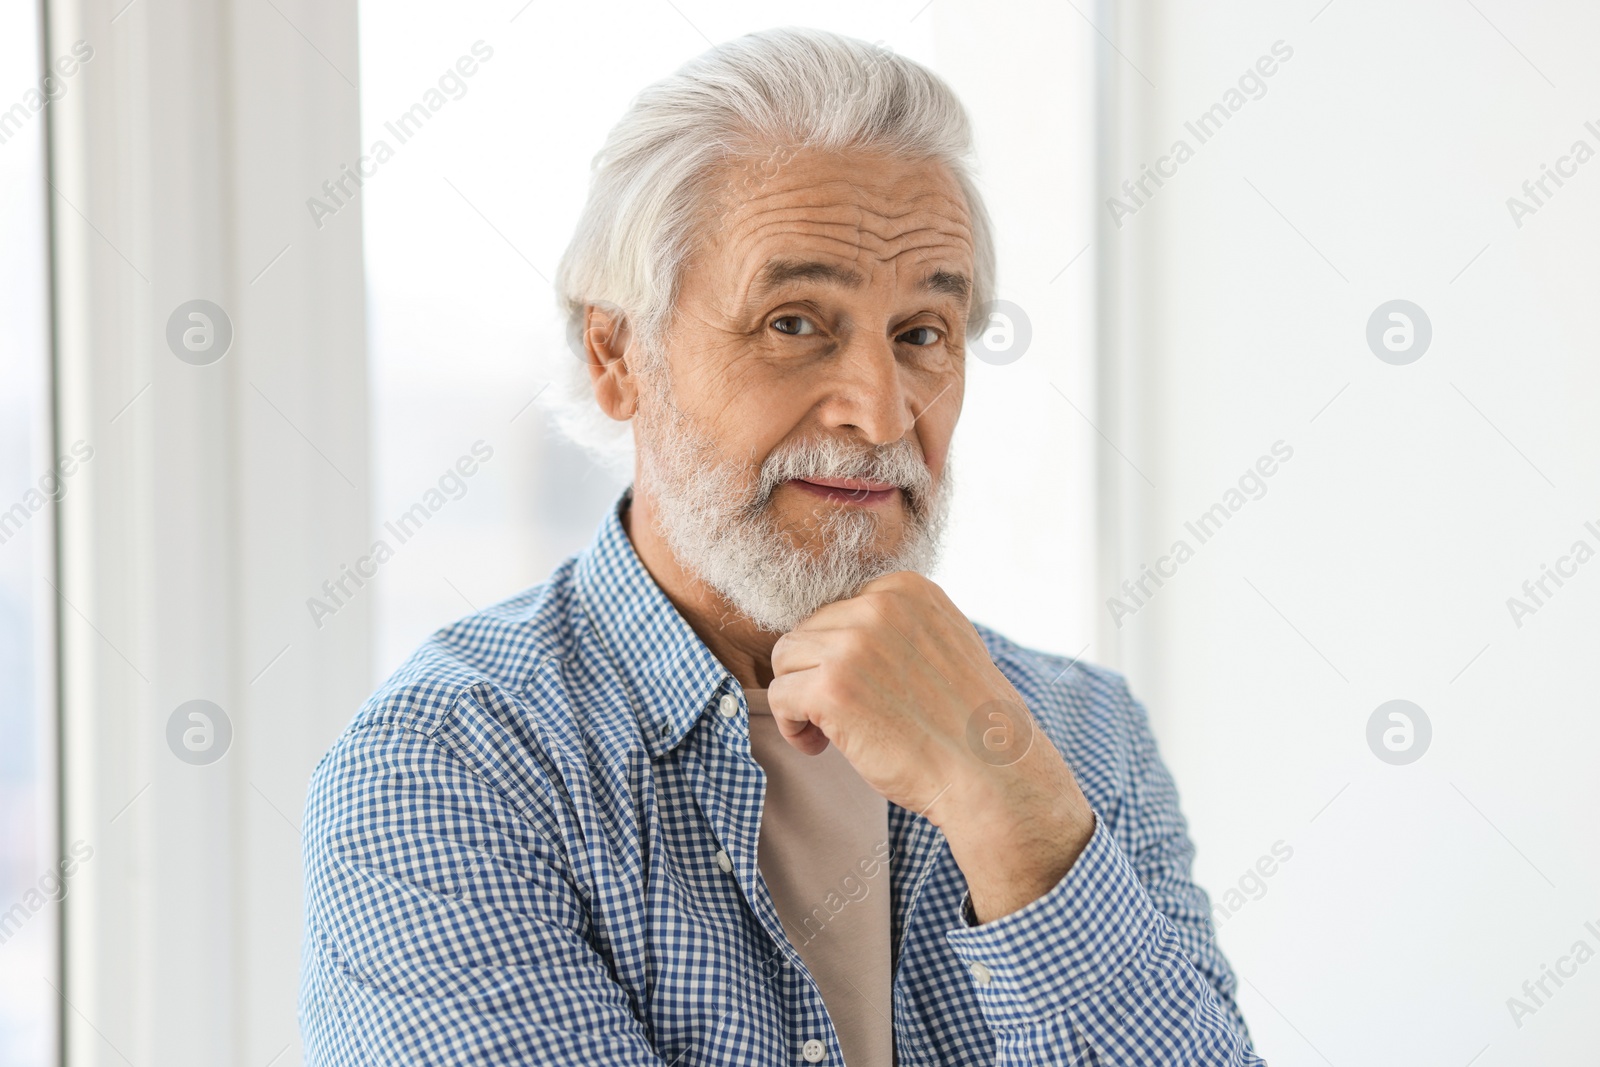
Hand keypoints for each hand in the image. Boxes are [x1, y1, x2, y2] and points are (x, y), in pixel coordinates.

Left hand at [767, 571, 1095, 921]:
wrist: (990, 774)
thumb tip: (838, 627)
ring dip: (800, 698)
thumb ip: (897, 626)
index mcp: (907, 589)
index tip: (861, 689)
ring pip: (785, 660)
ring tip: (830, 732)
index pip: (838, 608)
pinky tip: (820, 746)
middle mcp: (878, 606)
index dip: (839, 654)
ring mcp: (852, 645)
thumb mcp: (943, 643)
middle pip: (807, 631)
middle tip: (845, 717)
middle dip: (816, 675)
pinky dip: (791, 726)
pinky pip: (778, 696)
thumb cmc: (967, 723)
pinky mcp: (830, 687)